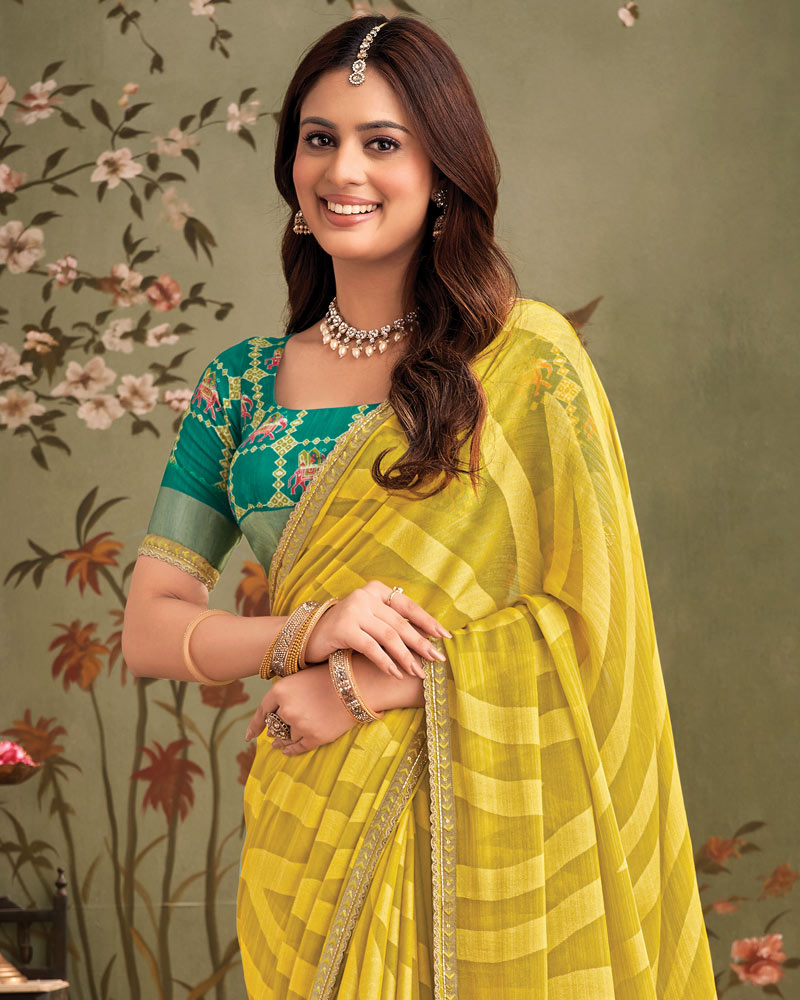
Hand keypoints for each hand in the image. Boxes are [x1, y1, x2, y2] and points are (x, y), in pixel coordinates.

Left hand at [244, 665, 357, 755]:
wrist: (357, 684)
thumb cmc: (329, 676)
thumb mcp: (301, 678)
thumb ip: (284, 694)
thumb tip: (271, 716)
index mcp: (280, 691)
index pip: (262, 712)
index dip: (254, 725)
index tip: (249, 736)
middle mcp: (287, 709)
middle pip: (274, 725)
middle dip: (274, 729)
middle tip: (273, 734)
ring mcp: (300, 724)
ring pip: (285, 738)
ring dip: (282, 741)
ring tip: (280, 744)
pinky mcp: (315, 737)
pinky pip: (298, 748)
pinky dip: (291, 750)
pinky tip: (287, 751)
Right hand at [303, 580, 449, 679]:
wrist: (309, 636)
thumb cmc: (346, 630)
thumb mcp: (370, 619)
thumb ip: (391, 622)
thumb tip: (427, 639)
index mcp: (375, 590)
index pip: (407, 606)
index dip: (427, 621)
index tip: (444, 636)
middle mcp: (365, 596)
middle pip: (400, 623)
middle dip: (421, 644)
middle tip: (436, 660)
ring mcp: (353, 611)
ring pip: (389, 636)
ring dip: (406, 657)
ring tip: (417, 672)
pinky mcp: (343, 628)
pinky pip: (371, 648)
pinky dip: (386, 662)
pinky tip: (395, 673)